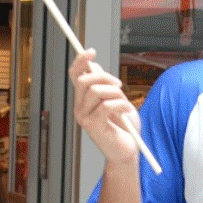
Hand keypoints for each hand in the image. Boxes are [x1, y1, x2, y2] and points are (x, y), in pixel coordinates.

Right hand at [71, 48, 140, 165]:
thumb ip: (106, 86)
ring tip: (125, 104)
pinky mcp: (93, 127)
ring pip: (96, 91)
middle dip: (105, 77)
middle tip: (120, 86)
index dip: (80, 61)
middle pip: (85, 80)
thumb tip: (95, 67)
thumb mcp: (118, 101)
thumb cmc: (124, 128)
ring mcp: (85, 118)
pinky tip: (127, 111)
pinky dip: (121, 105)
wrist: (127, 151)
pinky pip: (106, 106)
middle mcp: (80, 108)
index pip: (75, 76)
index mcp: (84, 100)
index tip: (91, 51)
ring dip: (116, 94)